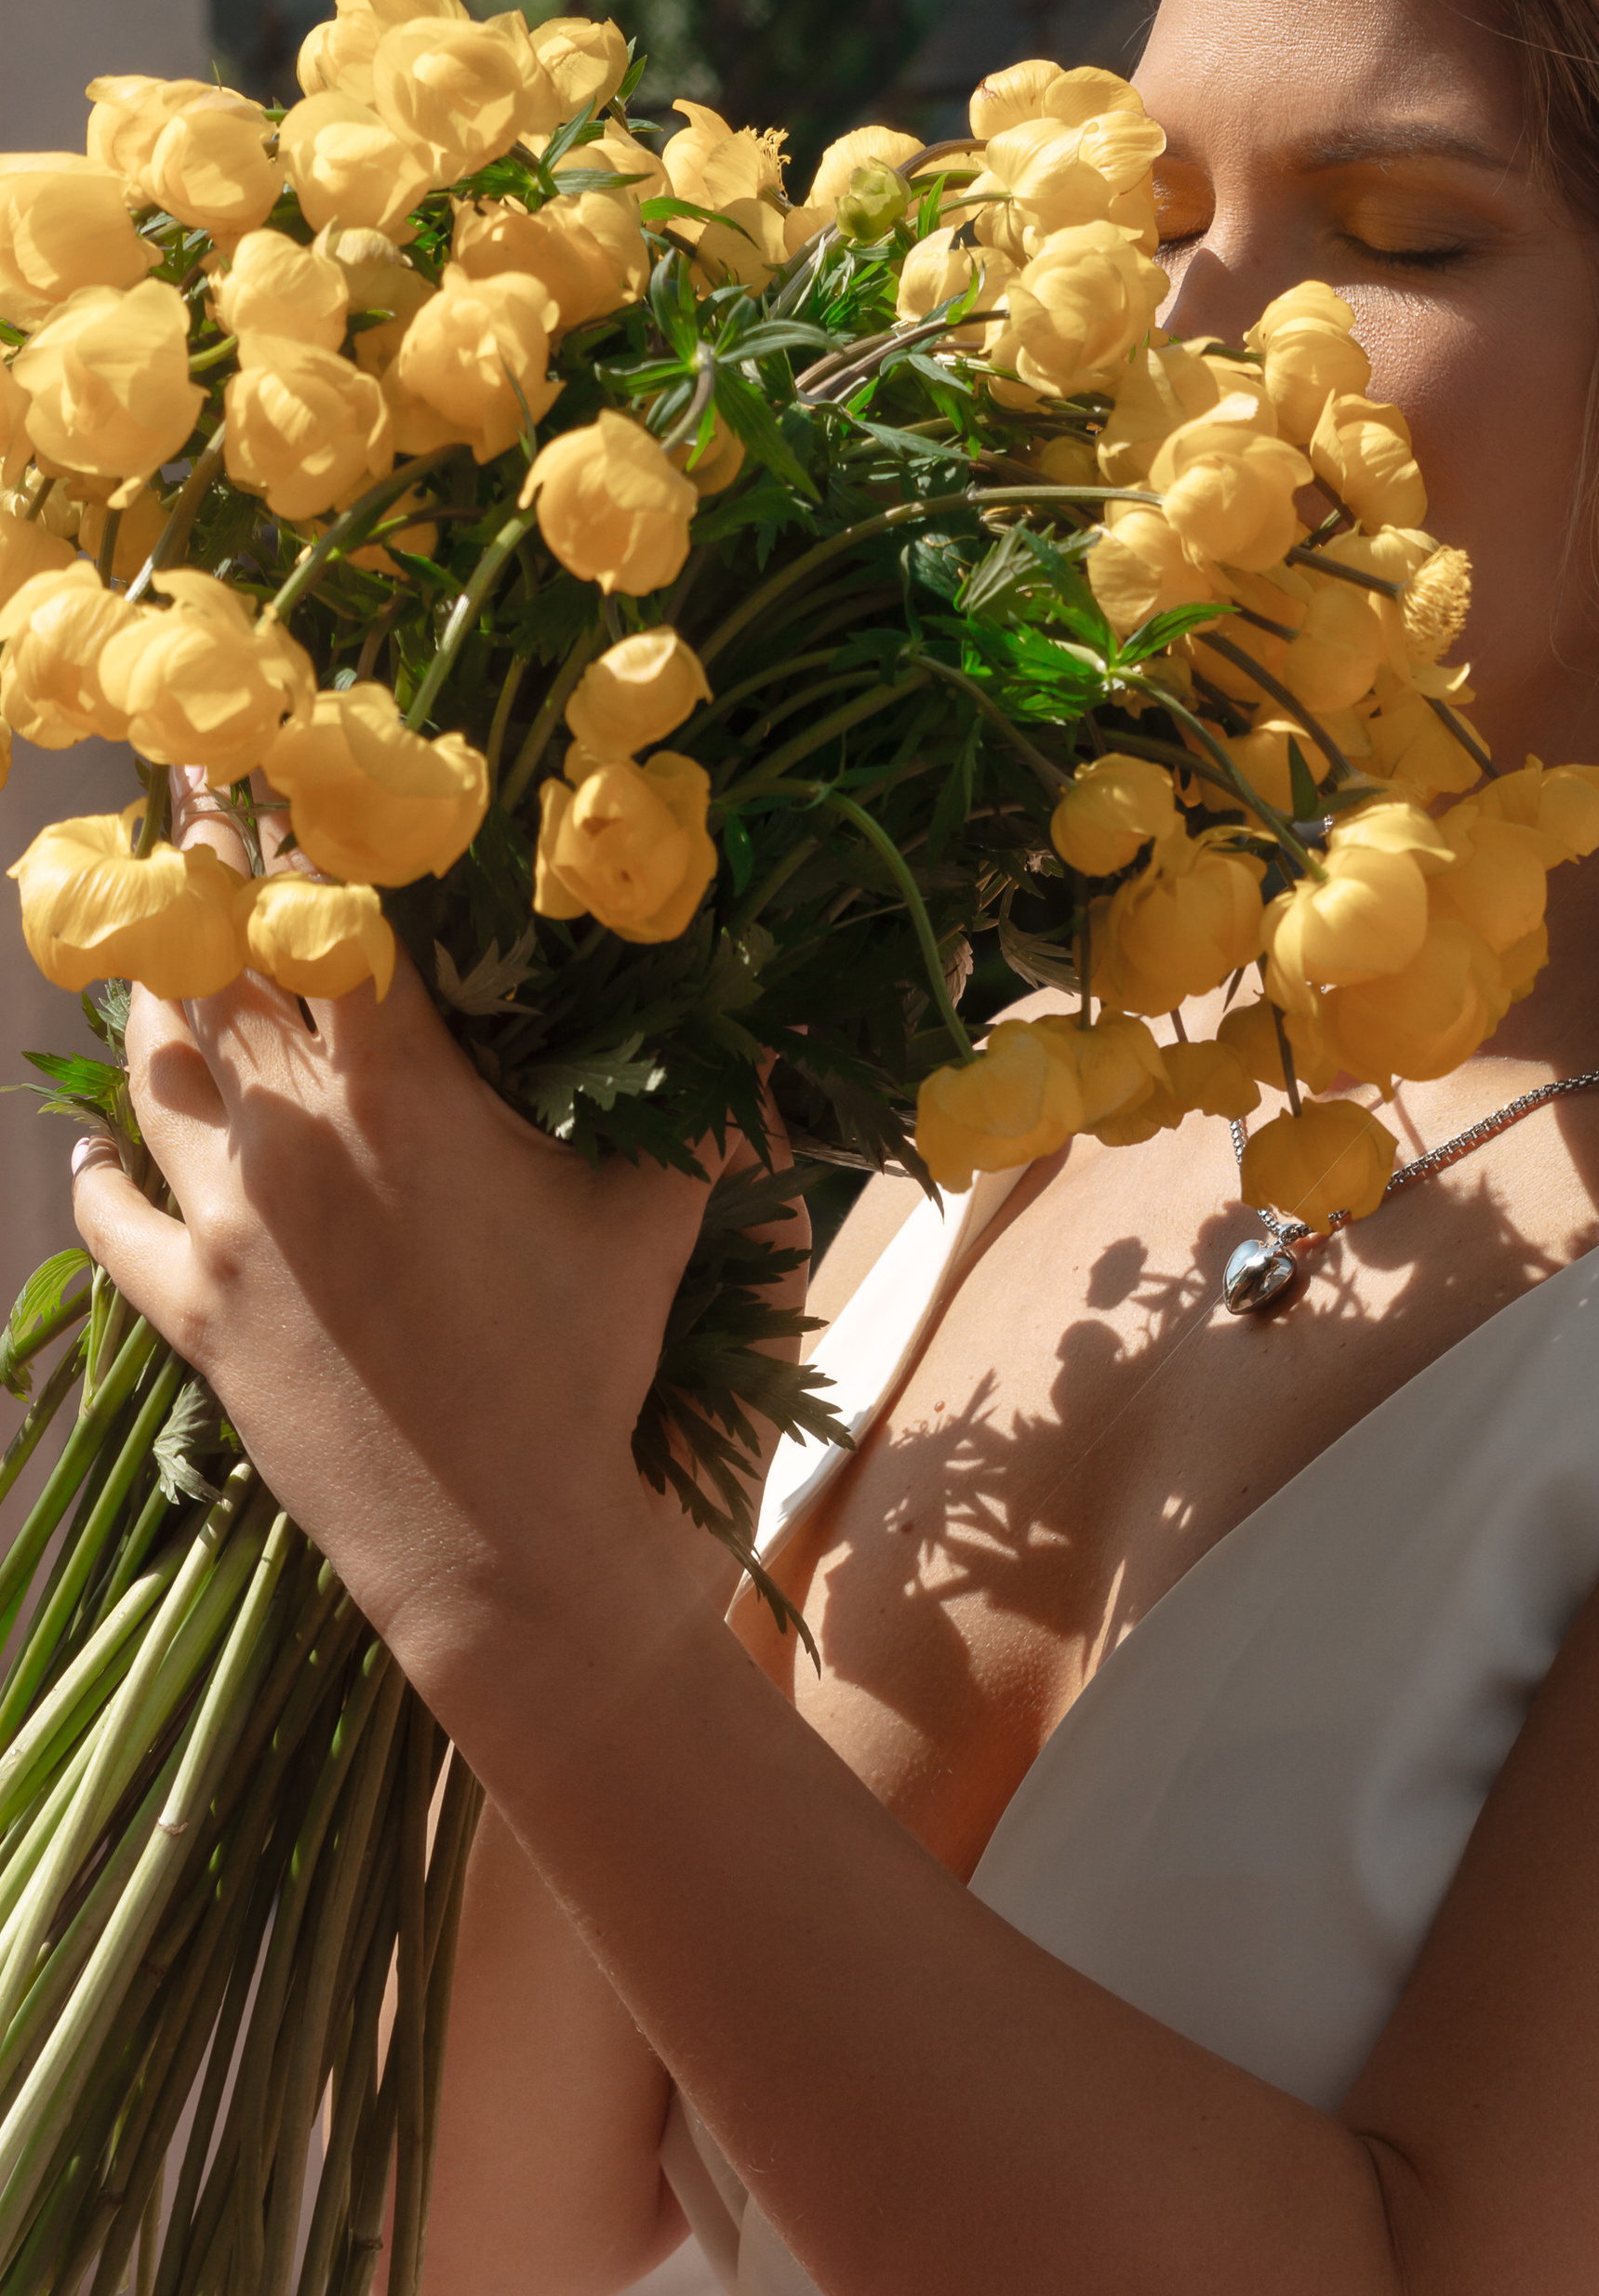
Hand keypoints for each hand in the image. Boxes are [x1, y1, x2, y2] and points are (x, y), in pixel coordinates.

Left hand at [69, 786, 717, 1696]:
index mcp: (403, 1092)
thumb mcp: (657, 1220)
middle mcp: (294, 1138)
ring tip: (141, 943)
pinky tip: (95, 1152)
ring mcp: (229, 1227)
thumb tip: (805, 1036)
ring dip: (143, 998)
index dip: (292, 825)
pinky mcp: (193, 1315)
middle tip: (180, 791)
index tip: (265, 749)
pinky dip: (100, 1175)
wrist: (495, 1545)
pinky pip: (113, 1223)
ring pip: (149, 1075)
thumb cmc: (587, 1368)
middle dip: (198, 870)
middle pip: (217, 966)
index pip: (328, 917)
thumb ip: (714, 1112)